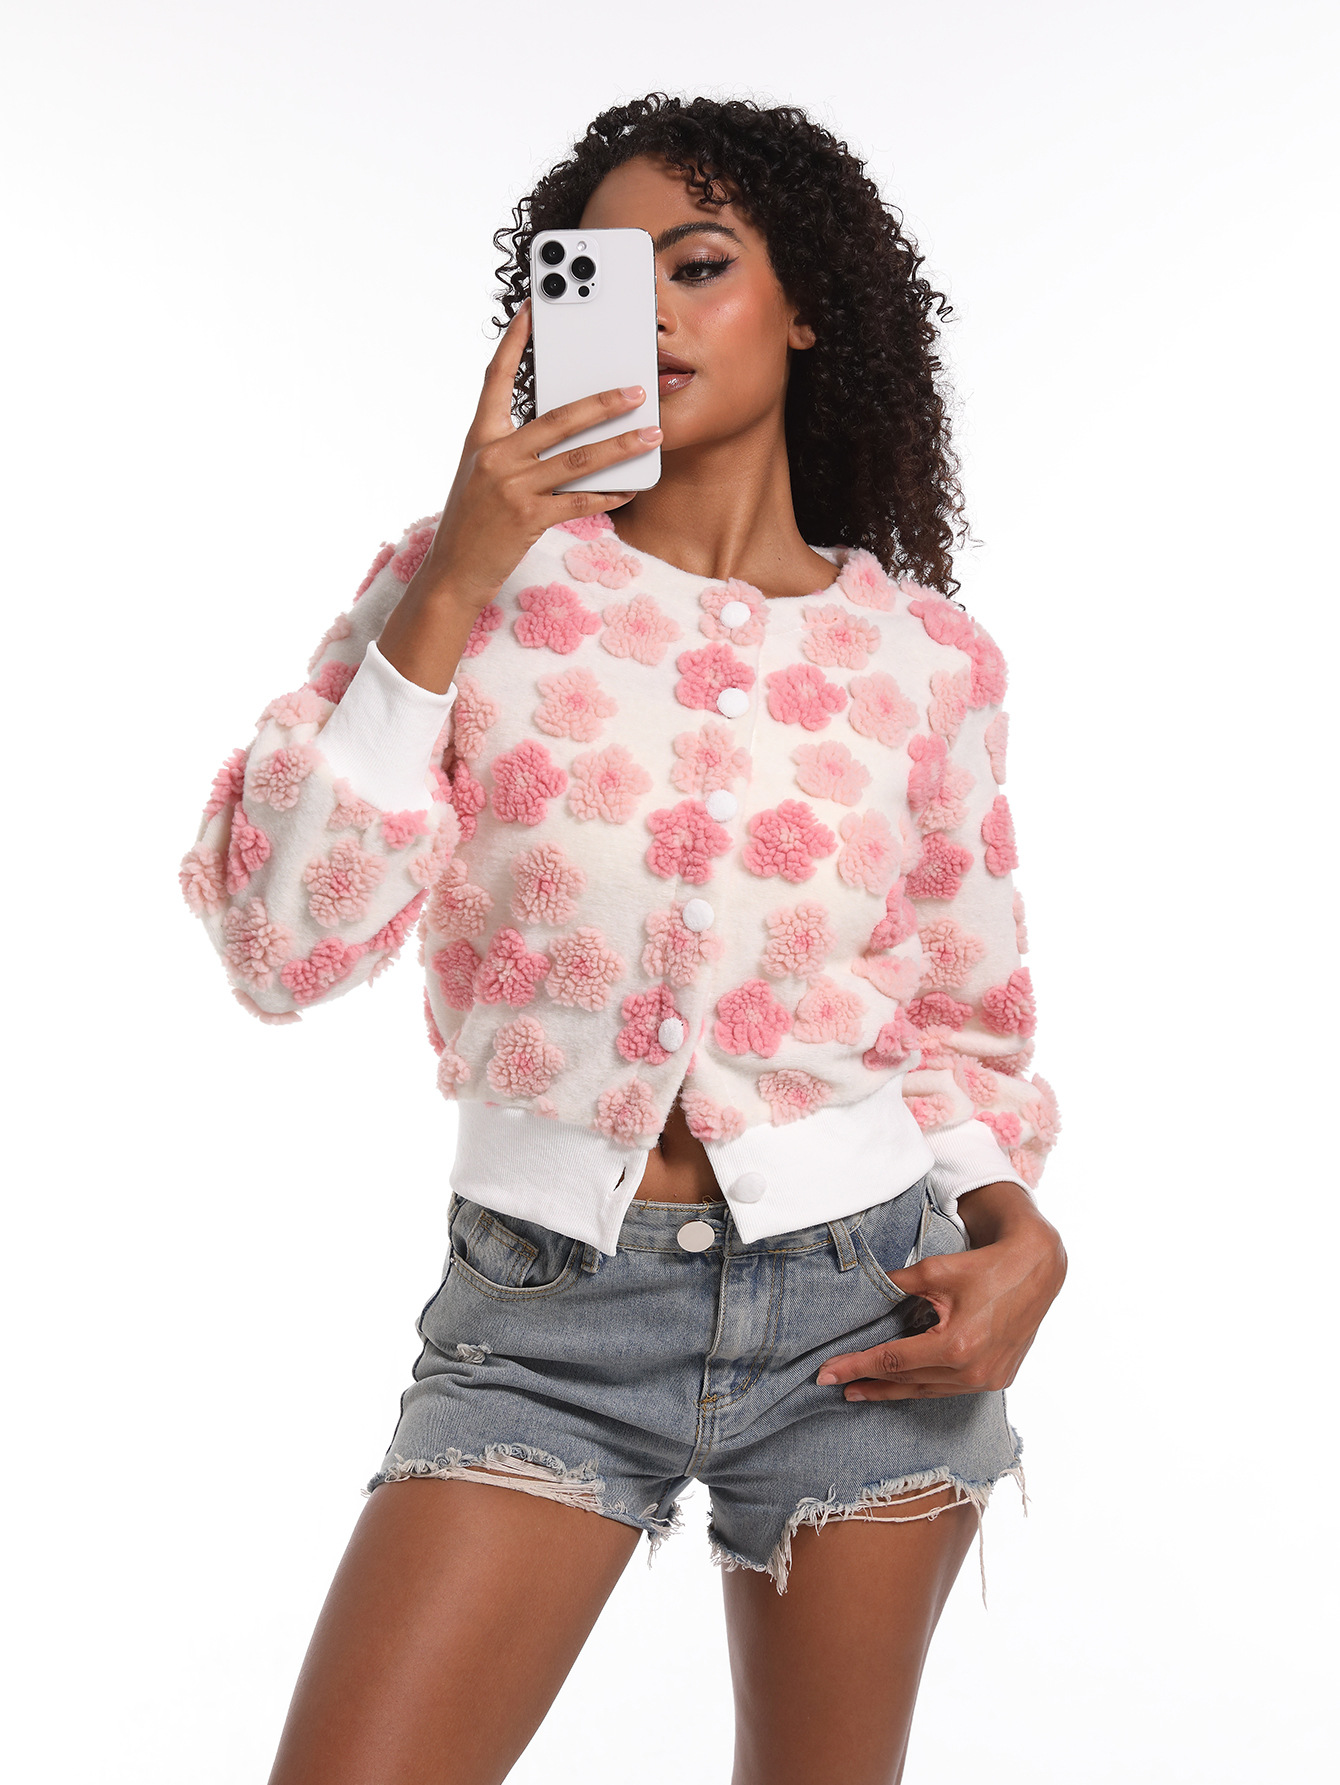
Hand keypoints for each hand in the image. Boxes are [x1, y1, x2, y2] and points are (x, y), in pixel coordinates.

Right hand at [417, 301, 661, 611]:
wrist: (451, 573)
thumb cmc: (471, 523)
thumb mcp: (482, 475)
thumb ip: (514, 449)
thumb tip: (565, 432)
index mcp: (480, 437)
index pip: (497, 377)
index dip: (515, 340)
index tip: (533, 309)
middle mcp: (495, 456)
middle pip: (557, 418)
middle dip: (602, 402)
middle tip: (636, 390)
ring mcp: (511, 488)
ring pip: (578, 459)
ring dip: (620, 446)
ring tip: (651, 435)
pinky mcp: (528, 519)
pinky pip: (580, 501)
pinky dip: (610, 494)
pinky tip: (631, 487)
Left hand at [814, 1182, 1066, 1399]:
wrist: (1036, 1269)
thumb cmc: (983, 1266)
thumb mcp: (934, 1270)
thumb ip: (895, 1285)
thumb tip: (862, 1293)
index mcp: (956, 1345)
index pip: (892, 1360)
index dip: (856, 1366)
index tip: (826, 1374)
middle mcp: (973, 1371)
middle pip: (907, 1380)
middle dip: (868, 1381)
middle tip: (835, 1384)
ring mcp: (988, 1380)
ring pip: (928, 1390)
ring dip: (893, 1390)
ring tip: (861, 1390)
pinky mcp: (998, 1379)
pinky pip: (950, 1387)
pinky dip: (924, 1384)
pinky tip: (903, 1383)